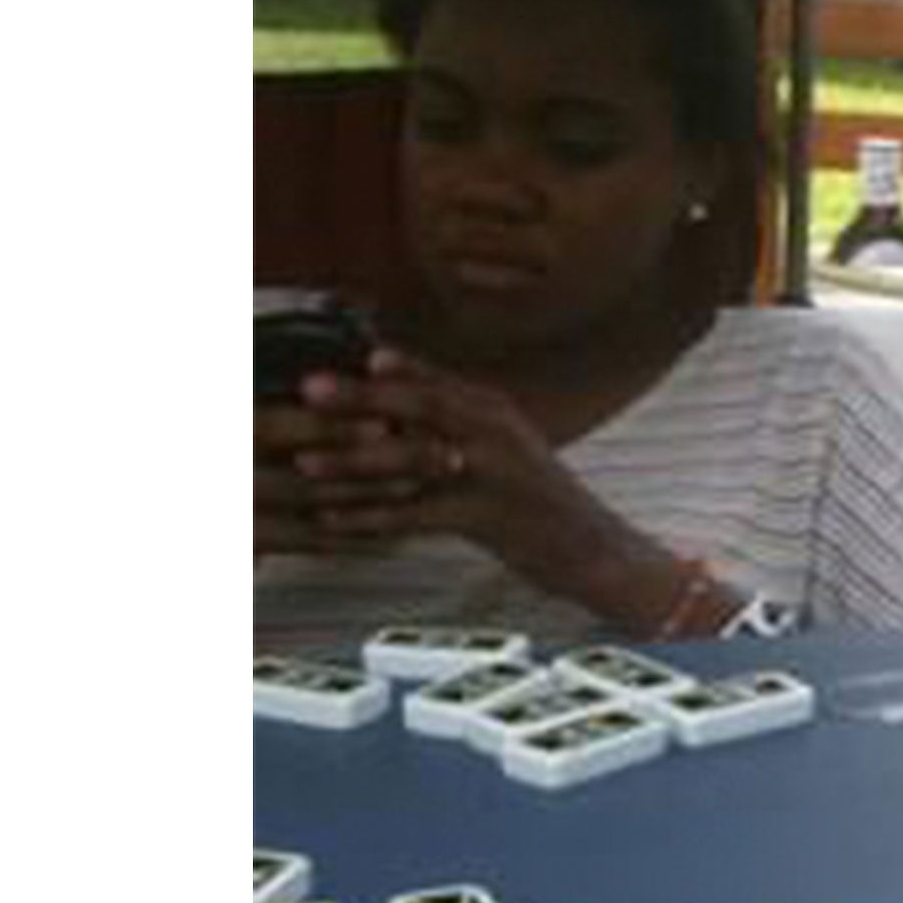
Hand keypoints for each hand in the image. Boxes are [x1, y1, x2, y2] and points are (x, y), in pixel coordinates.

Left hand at [287, 350, 648, 600]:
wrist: (595, 551)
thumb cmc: (540, 503)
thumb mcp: (505, 451)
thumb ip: (459, 425)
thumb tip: (399, 414)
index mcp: (496, 411)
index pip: (435, 379)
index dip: (390, 365)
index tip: (347, 352)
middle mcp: (495, 433)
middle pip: (419, 407)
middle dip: (360, 398)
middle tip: (312, 390)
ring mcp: (493, 474)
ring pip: (412, 461)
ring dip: (352, 462)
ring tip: (308, 462)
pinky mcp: (488, 517)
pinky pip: (417, 515)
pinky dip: (373, 518)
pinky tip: (338, 522)